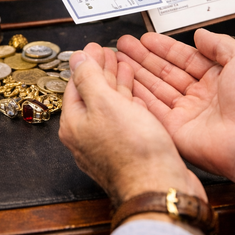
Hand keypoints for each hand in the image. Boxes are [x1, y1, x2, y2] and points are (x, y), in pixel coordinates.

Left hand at [59, 43, 205, 207]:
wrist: (159, 187)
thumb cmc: (134, 152)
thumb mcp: (105, 103)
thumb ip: (89, 78)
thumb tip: (77, 59)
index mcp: (75, 124)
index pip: (76, 84)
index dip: (87, 62)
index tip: (95, 47)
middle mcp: (88, 136)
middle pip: (92, 94)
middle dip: (101, 70)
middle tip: (107, 51)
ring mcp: (109, 144)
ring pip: (110, 106)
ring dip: (116, 83)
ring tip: (123, 65)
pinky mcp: (129, 150)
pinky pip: (125, 119)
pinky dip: (129, 101)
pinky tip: (135, 94)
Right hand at [117, 29, 234, 203]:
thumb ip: (219, 43)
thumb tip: (201, 34)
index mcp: (217, 78)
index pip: (183, 58)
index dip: (162, 48)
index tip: (145, 39)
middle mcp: (200, 96)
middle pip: (164, 73)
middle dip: (143, 59)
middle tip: (123, 47)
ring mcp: (187, 114)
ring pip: (155, 90)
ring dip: (136, 75)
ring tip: (117, 61)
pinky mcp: (176, 131)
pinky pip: (153, 112)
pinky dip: (138, 98)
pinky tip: (124, 85)